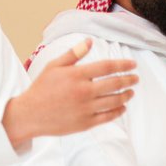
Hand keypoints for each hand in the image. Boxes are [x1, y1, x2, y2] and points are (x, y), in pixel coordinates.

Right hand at [3, 41, 137, 147]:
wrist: (30, 114)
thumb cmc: (42, 88)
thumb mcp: (54, 66)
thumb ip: (73, 54)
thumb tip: (89, 41)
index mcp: (77, 75)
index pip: (107, 67)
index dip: (123, 65)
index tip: (133, 65)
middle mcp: (83, 92)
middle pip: (115, 84)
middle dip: (129, 80)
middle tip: (136, 78)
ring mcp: (85, 109)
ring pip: (114, 101)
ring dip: (126, 96)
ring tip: (131, 92)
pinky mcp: (85, 123)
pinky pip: (107, 117)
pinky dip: (118, 111)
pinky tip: (122, 107)